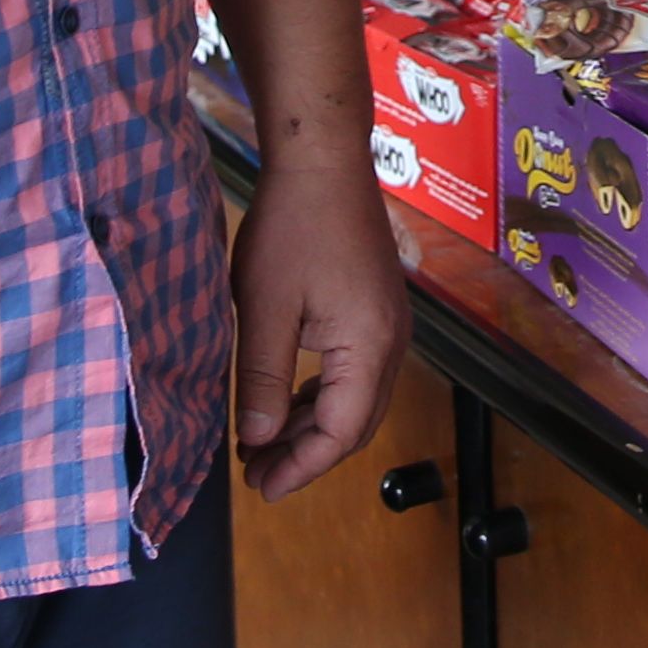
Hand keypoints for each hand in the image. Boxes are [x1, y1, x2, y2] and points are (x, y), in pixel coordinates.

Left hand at [230, 161, 410, 499]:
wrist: (322, 161)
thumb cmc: (293, 226)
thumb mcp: (265, 308)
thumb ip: (264, 380)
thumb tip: (260, 442)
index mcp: (368, 346)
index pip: (341, 433)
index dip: (301, 467)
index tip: (260, 487)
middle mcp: (390, 342)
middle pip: (356, 424)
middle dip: (307, 455)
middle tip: (256, 475)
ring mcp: (388, 325)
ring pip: (356, 400)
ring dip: (312, 427)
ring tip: (262, 444)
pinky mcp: (376, 310)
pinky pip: (355, 373)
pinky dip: (322, 397)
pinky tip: (287, 402)